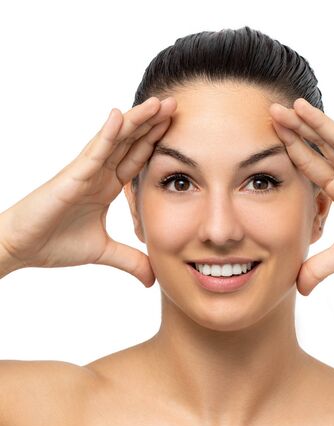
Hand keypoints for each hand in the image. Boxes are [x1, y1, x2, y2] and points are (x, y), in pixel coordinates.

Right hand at [0, 96, 176, 286]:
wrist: (21, 247)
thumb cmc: (54, 243)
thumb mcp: (104, 252)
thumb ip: (130, 260)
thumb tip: (152, 278)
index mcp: (107, 186)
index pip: (137, 159)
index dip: (155, 143)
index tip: (177, 130)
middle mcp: (99, 174)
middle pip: (131, 143)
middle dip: (153, 124)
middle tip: (175, 105)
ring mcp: (86, 172)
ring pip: (116, 141)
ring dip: (137, 121)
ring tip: (158, 103)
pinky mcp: (71, 177)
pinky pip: (94, 153)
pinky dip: (108, 134)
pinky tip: (121, 117)